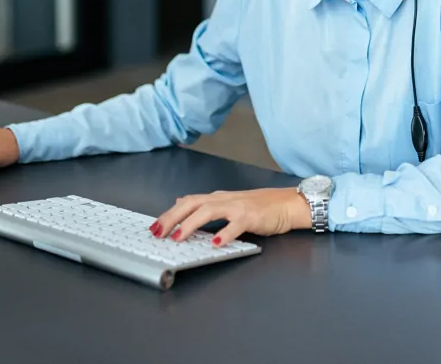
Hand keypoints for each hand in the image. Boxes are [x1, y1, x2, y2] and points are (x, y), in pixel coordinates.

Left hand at [152, 188, 311, 245]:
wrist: (286, 204)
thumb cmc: (259, 206)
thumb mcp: (228, 203)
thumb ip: (205, 204)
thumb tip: (180, 202)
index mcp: (217, 198)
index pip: (188, 202)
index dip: (169, 213)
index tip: (153, 227)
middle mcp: (224, 200)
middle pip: (193, 204)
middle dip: (172, 218)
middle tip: (157, 233)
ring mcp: (237, 207)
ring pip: (209, 211)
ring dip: (191, 224)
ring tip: (178, 237)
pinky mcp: (251, 217)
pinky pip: (235, 225)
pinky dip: (224, 233)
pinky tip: (215, 243)